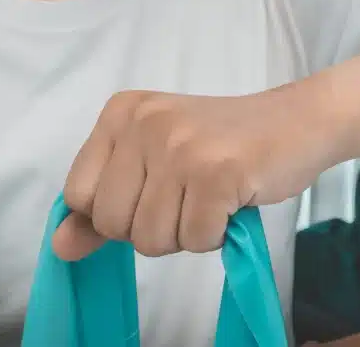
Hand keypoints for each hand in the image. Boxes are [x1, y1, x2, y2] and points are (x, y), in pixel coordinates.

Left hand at [52, 88, 339, 259]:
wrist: (299, 121)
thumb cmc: (225, 143)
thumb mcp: (154, 162)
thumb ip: (102, 203)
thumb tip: (60, 247)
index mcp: (120, 113)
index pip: (78, 195)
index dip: (115, 214)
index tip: (154, 193)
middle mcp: (144, 123)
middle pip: (112, 223)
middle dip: (152, 227)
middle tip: (189, 195)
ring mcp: (180, 146)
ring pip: (151, 239)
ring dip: (185, 234)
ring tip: (211, 198)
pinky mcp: (217, 172)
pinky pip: (195, 241)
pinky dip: (215, 236)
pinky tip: (232, 201)